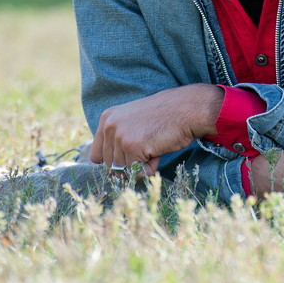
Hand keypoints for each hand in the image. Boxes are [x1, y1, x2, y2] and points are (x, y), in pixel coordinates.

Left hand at [90, 84, 224, 175]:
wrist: (187, 109)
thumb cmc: (165, 116)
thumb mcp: (133, 120)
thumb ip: (118, 137)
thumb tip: (110, 169)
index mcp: (107, 118)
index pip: (96, 156)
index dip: (114, 161)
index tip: (130, 155)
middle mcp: (109, 125)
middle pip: (109, 166)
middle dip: (129, 164)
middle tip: (148, 146)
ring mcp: (119, 135)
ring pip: (122, 171)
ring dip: (140, 165)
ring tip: (154, 146)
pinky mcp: (132, 146)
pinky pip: (135, 173)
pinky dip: (149, 169)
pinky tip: (157, 151)